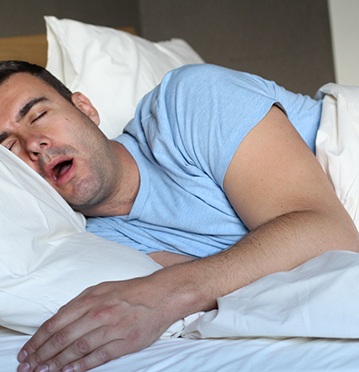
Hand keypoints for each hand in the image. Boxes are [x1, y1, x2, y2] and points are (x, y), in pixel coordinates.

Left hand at [17, 275, 176, 371]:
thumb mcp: (102, 288)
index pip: (56, 322)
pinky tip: (69, 371)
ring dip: (57, 363)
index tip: (27, 352)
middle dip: (42, 355)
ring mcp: (112, 328)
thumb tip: (59, 317)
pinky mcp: (125, 342)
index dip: (38, 339)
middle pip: (63, 338)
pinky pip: (98, 356)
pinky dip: (81, 366)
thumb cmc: (130, 292)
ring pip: (78, 349)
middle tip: (28, 367)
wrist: (159, 295)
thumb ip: (80, 302)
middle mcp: (99, 313)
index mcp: (91, 299)